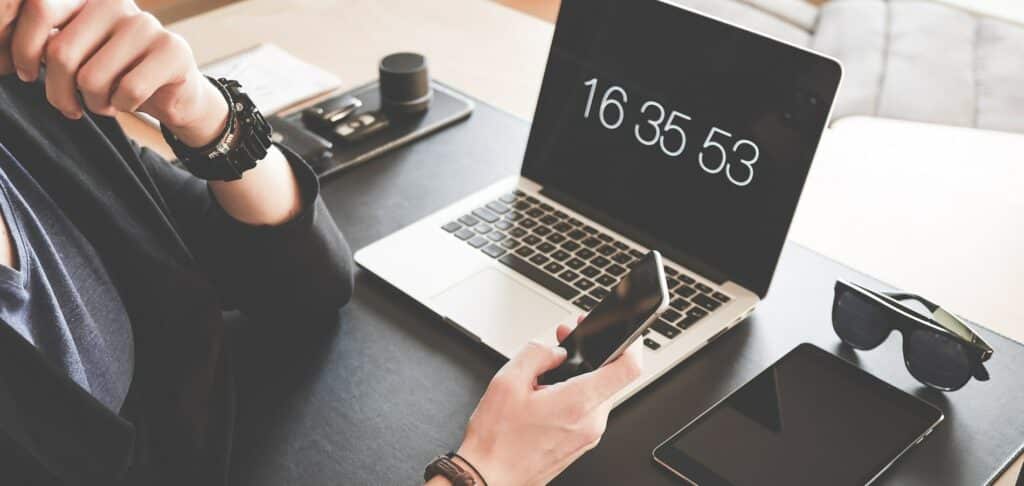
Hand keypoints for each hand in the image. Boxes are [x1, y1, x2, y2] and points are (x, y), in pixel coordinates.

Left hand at [0, 0, 226, 146]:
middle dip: (59, 92)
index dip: (22, 48)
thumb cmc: (116, 75)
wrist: (174, 92)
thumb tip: (2, 59)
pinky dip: (122, 107)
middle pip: (61, 52)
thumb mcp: (75, 54)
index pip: (40, 9)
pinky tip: (128, 103)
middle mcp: (115, 3)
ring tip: (104, 103)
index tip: (26, 74)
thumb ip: (46, 45)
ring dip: (94, 103)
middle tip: (69, 106)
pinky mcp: (172, 50)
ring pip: (93, 77)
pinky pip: (128, 90)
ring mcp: (146, 25)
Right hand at [455, 318, 643, 485]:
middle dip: (590, 353)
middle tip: (565, 339)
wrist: (490, 477)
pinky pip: (588, 410)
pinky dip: (575, 395)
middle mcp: (591, 422)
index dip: (630, 343)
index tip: (623, 332)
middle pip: (610, 377)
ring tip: (548, 371)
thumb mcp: (507, 381)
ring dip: (580, 375)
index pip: (627, 368)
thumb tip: (556, 350)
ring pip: (598, 393)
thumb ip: (537, 354)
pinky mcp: (582, 443)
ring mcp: (588, 436)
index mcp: (577, 403)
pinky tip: (548, 394)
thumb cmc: (496, 440)